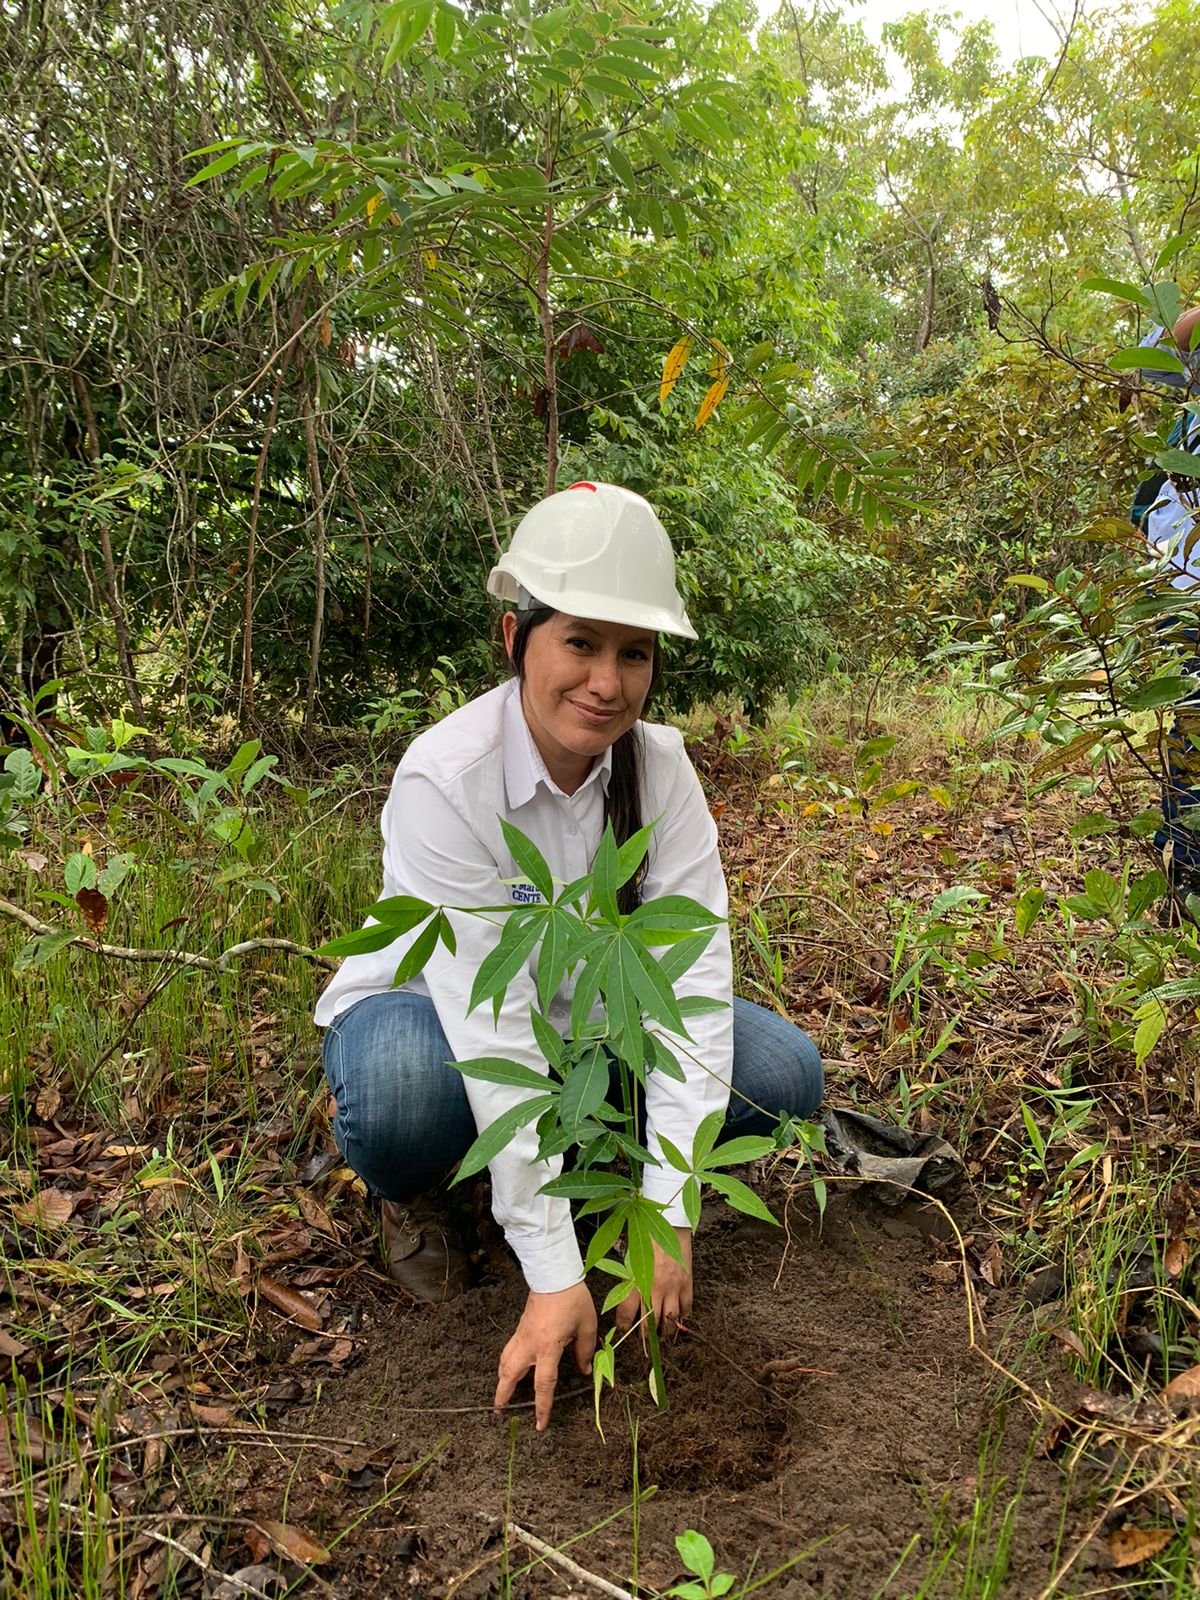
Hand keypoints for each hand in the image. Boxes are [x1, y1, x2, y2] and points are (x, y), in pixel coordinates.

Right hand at [493, 1282, 596, 1431]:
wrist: (554, 1273)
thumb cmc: (572, 1299)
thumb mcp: (587, 1326)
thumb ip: (586, 1350)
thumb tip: (585, 1370)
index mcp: (548, 1347)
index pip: (543, 1385)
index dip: (542, 1407)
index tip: (539, 1425)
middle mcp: (530, 1344)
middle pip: (510, 1375)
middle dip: (503, 1395)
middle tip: (499, 1411)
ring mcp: (522, 1335)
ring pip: (505, 1361)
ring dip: (502, 1379)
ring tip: (502, 1392)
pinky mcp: (521, 1327)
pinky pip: (509, 1350)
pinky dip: (506, 1363)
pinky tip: (512, 1367)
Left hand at [614, 1226, 692, 1337]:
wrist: (669, 1224)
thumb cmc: (646, 1238)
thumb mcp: (631, 1259)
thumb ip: (629, 1280)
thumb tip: (625, 1298)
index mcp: (636, 1281)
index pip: (627, 1313)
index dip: (623, 1326)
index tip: (623, 1330)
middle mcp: (654, 1288)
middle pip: (650, 1323)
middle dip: (647, 1336)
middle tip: (646, 1343)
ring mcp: (672, 1287)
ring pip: (670, 1320)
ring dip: (666, 1331)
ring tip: (664, 1336)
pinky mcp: (687, 1283)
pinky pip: (686, 1308)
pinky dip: (683, 1317)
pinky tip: (680, 1320)